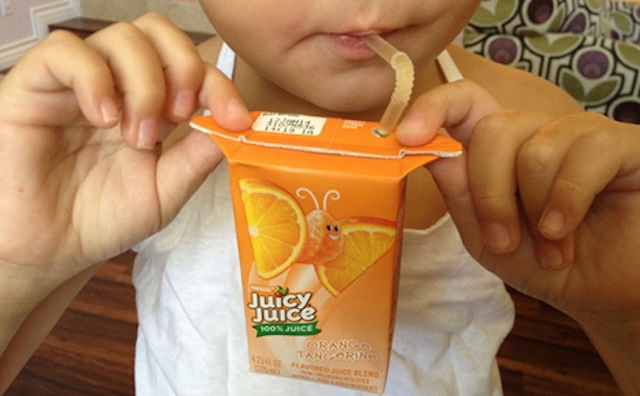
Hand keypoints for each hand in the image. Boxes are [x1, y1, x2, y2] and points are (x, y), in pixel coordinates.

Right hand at [0, 13, 250, 287]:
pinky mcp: (36, 85)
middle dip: (183, 68)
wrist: (50, 251)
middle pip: (158, 33)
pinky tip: (103, 117)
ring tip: (135, 136)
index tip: (236, 118)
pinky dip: (95, 78)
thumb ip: (197, 158)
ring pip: (121, 37)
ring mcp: (80, 82)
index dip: (219, 84)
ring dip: (143, 83)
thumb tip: (235, 126)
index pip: (192, 68)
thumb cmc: (103, 220)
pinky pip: (66, 51)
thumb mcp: (164, 193)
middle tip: (179, 115)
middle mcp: (119, 86)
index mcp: (152, 107)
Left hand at [397, 80, 639, 323]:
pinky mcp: (622, 144)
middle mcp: (538, 131)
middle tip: (503, 241)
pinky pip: (584, 154)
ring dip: (535, 211)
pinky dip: (566, 201)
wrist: (604, 294)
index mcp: (500, 149)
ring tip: (551, 247)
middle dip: (490, 194)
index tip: (407, 137)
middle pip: (493, 131)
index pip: (465, 103)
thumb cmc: (545, 263)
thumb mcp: (487, 237)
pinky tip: (566, 232)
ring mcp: (580, 133)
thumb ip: (460, 195)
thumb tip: (428, 151)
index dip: (433, 109)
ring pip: (535, 149)